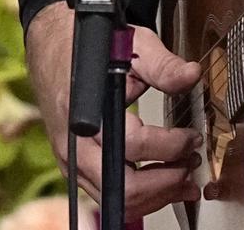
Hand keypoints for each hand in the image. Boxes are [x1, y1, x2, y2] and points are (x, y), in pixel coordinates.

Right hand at [23, 2, 202, 217]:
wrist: (51, 49)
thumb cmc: (88, 45)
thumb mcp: (131, 43)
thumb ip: (162, 64)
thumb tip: (191, 75)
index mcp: (86, 109)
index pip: (134, 144)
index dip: (171, 146)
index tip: (192, 137)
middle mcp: (75, 143)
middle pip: (126, 188)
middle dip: (167, 181)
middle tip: (191, 163)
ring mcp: (72, 161)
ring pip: (119, 200)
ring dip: (158, 196)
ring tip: (184, 177)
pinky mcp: (75, 170)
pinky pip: (109, 198)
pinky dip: (140, 197)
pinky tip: (161, 183)